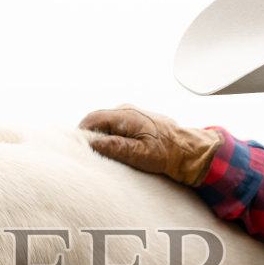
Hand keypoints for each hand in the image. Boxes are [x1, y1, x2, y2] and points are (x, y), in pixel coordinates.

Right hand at [79, 105, 221, 185]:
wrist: (187, 149)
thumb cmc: (167, 153)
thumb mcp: (141, 154)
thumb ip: (117, 147)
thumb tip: (94, 143)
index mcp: (125, 115)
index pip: (92, 120)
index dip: (80, 133)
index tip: (75, 148)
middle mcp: (126, 110)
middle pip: (97, 121)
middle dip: (90, 136)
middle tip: (86, 154)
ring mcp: (131, 113)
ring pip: (106, 123)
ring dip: (101, 137)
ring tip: (101, 154)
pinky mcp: (136, 120)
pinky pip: (115, 126)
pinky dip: (110, 136)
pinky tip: (114, 150)